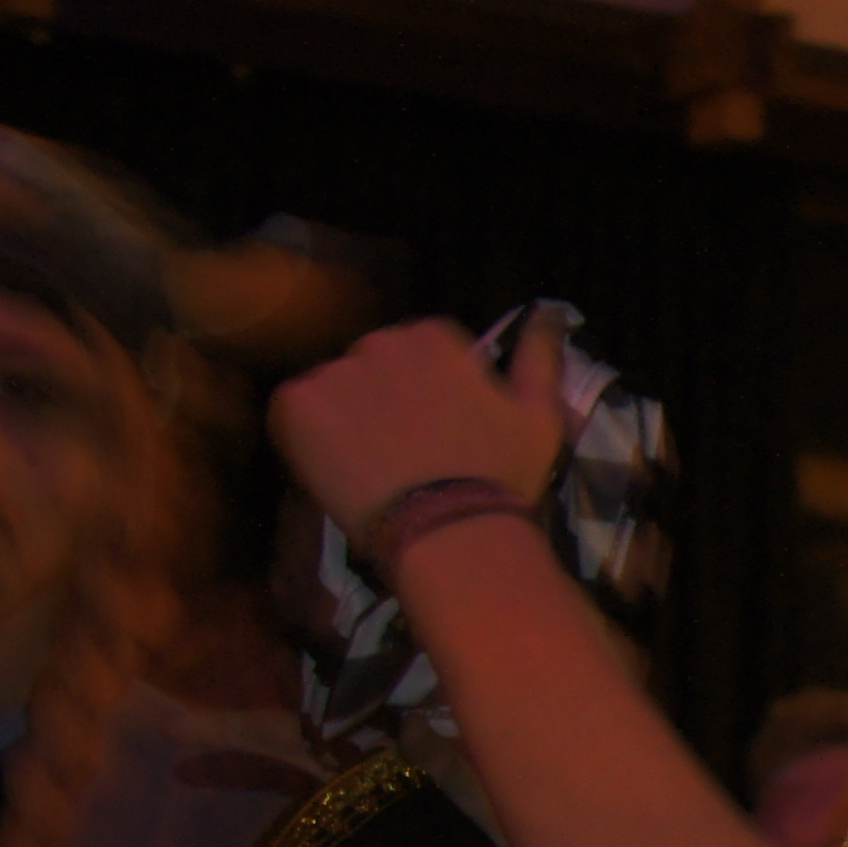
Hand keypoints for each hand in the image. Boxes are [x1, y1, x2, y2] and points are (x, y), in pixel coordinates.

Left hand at [269, 315, 568, 539]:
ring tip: (374, 466)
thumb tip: (551, 311)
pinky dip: (311, 435)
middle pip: (374, 364)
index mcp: (433, 336)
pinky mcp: (296, 406)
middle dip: (386, 398)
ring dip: (349, 416)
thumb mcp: (541, 414)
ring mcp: (334, 372)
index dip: (432, 391)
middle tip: (408, 452)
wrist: (452, 535)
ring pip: (335, 388)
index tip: (443, 429)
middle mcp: (378, 341)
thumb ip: (540, 354)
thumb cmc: (503, 477)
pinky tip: (342, 469)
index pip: (422, 350)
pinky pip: (296, 411)